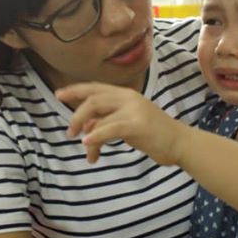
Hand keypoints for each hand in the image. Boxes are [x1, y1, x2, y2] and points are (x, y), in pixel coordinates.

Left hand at [57, 82, 189, 164]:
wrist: (179, 143)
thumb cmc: (152, 135)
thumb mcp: (126, 124)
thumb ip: (106, 121)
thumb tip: (85, 128)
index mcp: (125, 94)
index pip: (95, 88)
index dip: (75, 90)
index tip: (58, 95)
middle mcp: (128, 97)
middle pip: (92, 100)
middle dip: (76, 116)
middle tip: (69, 133)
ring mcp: (133, 109)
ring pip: (98, 115)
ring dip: (86, 133)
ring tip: (86, 149)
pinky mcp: (137, 124)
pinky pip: (110, 128)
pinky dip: (96, 136)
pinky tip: (88, 144)